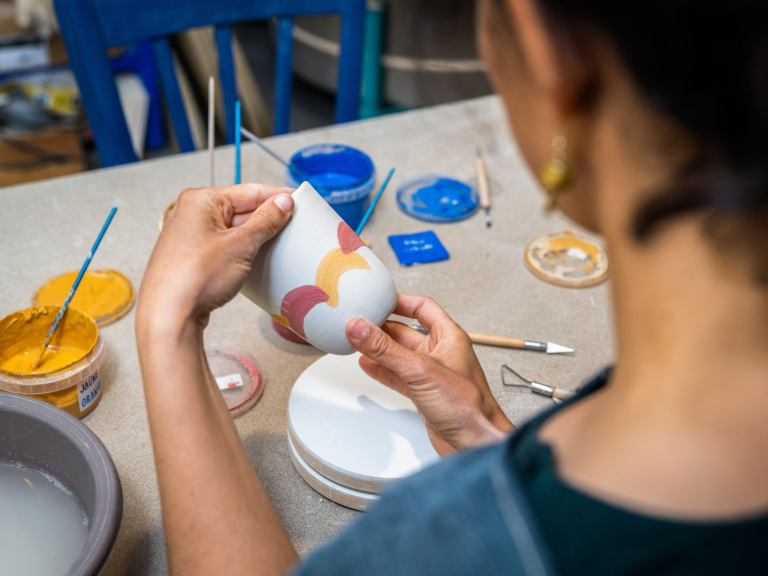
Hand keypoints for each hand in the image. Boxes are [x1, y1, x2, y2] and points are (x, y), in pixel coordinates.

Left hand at [137, 184, 293, 331]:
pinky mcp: (193, 259)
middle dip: (268, 218)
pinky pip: (225, 247)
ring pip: (234, 230)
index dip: (278, 196)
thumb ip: (266, 221)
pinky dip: (243, 251)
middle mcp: (192, 214)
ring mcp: (191, 237)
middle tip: (297, 225)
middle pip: (241, 210)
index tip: (300, 199)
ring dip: (257, 237)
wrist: (169, 316)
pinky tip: (259, 259)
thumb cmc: (194, 277)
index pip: (249, 191)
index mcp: (200, 200)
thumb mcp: (241, 245)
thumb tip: (283, 203)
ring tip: (282, 243)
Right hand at [345, 294, 512, 455]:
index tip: (377, 299)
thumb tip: (360, 328)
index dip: (400, 301)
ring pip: (399, 355)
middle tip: (358, 322)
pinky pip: (398, 376)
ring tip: (356, 341)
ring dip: (378, 349)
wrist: (477, 444)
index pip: (423, 307)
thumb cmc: (469, 408)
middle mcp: (441, 353)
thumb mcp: (421, 371)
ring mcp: (431, 374)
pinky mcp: (424, 394)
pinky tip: (368, 366)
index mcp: (450, 337)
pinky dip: (382, 370)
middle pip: (406, 331)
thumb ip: (387, 350)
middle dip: (382, 327)